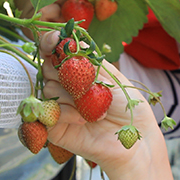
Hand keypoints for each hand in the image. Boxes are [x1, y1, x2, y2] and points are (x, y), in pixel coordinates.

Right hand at [38, 30, 163, 173]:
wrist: (133, 139)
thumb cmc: (127, 106)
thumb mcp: (111, 76)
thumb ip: (88, 59)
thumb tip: (68, 40)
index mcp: (76, 69)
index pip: (53, 49)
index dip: (50, 42)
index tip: (56, 41)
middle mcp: (62, 85)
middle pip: (47, 66)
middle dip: (66, 72)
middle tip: (87, 86)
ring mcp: (56, 105)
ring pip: (48, 88)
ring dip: (72, 96)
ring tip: (94, 109)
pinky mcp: (52, 127)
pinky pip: (48, 112)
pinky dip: (66, 113)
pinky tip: (83, 120)